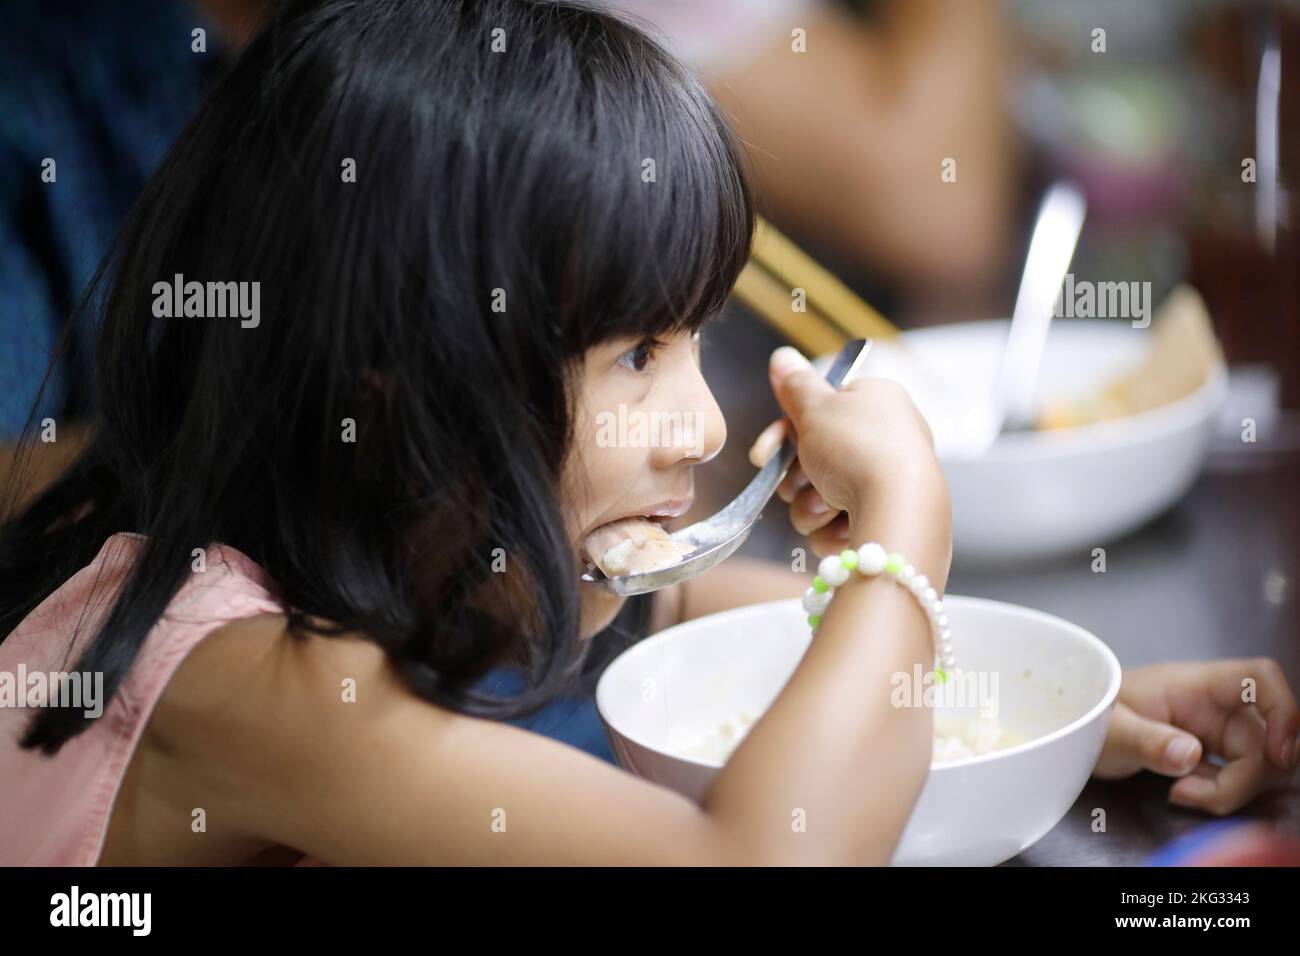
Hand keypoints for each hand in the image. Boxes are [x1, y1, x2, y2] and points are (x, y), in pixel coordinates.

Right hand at [747, 346, 949, 584]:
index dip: (784, 434)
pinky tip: (843, 526)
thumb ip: (795, 385)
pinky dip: (832, 529)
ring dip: (812, 505)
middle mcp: (885, 439)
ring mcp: (887, 481)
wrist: (898, 507)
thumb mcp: (817, 407)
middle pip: (814, 459)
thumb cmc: (857, 447)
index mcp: (876, 402)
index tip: (764, 454)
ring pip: (821, 496)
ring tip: (827, 506)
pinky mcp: (886, 517)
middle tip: (799, 480)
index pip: (817, 412)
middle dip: (797, 477)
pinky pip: (839, 525)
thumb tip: (782, 356)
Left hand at [1094, 659, 1299, 813]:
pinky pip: (1236, 777)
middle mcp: (1215, 705)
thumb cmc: (1092, 713)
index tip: (1277, 752)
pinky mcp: (1211, 753)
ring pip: (1257, 763)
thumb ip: (1148, 741)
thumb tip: (1190, 755)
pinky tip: (1183, 792)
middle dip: (1244, 778)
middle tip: (1191, 793)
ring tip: (1181, 793)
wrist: (1078, 725)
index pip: (1259, 678)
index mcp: (1195, 684)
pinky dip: (1219, 793)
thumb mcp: (1112, 729)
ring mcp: (1215, 730)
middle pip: (1266, 738)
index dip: (1282, 710)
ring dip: (1230, 790)